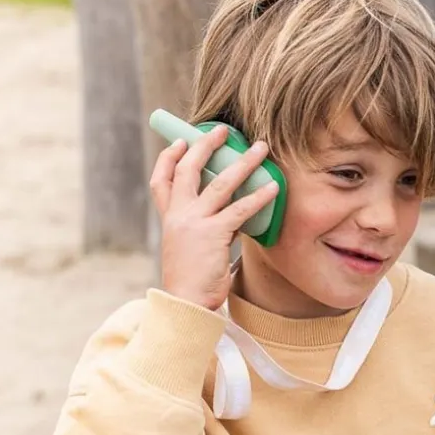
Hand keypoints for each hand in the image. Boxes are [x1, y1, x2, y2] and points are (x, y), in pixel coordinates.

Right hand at [149, 124, 279, 310]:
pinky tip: (273, 187)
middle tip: (223, 130)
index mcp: (169, 219)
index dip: (168, 159)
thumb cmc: (193, 279)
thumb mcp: (191, 248)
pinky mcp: (213, 234)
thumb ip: (205, 228)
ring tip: (261, 148)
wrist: (185, 304)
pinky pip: (240, 209)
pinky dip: (258, 196)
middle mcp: (178, 216)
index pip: (161, 181)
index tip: (178, 142)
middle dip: (204, 146)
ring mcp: (194, 223)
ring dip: (242, 162)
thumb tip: (234, 217)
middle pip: (187, 170)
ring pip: (219, 183)